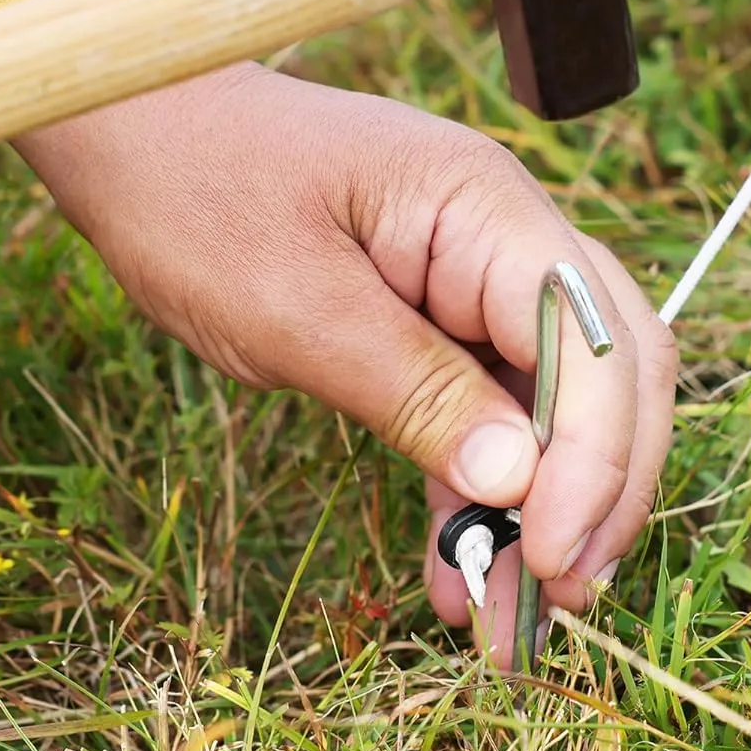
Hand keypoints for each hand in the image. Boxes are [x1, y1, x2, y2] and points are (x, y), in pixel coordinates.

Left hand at [13, 60, 675, 666]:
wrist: (138, 132)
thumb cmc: (199, 193)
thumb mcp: (295, 306)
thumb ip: (414, 390)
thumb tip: (517, 484)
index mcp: (489, 210)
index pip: (595, 340)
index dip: (595, 458)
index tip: (557, 559)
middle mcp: (509, 240)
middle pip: (612, 371)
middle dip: (601, 488)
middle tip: (564, 597)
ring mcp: (480, 280)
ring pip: (559, 404)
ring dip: (546, 507)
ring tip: (512, 617)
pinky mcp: (442, 320)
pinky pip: (489, 412)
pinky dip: (482, 491)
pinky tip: (459, 565)